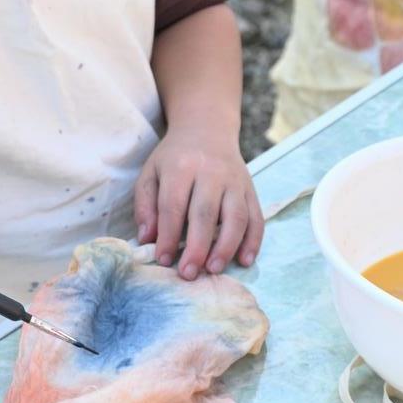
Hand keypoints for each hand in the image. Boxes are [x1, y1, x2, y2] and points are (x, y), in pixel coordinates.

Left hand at [134, 128, 264, 280]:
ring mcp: (235, 181)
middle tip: (188, 273)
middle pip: (205, 213)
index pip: (173, 205)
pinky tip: (245, 260)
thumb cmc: (174, 158)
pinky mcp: (251, 189)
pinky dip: (253, 241)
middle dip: (197, 246)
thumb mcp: (151, 173)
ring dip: (226, 246)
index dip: (168, 235)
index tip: (163, 259)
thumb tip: (147, 238)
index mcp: (181, 167)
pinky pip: (256, 217)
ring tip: (214, 269)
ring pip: (236, 216)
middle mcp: (211, 172)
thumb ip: (146, 205)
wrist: (207, 129)